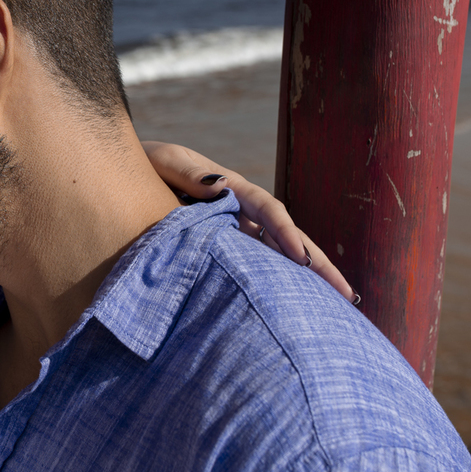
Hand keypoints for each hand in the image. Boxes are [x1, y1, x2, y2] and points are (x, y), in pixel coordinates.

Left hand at [141, 141, 357, 303]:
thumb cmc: (144, 165)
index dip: (287, 234)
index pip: (268, 211)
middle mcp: (239, 210)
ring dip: (303, 280)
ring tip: (334, 309)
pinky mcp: (220, 248)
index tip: (302, 261)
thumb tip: (220, 187)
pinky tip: (289, 308)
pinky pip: (251, 267)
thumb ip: (189, 173)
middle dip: (317, 264)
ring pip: (275, 256)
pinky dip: (273, 284)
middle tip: (347, 296)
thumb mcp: (163, 162)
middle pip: (286, 237)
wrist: (123, 175)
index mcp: (230, 186)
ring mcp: (233, 230)